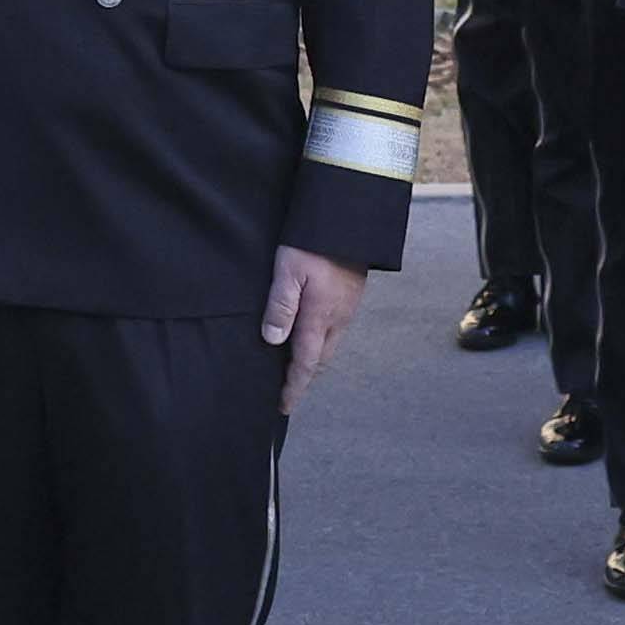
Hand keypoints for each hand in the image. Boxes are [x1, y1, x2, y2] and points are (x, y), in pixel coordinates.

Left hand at [262, 243, 367, 400]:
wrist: (349, 218)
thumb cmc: (313, 242)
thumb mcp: (287, 272)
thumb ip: (280, 307)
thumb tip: (272, 340)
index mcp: (320, 318)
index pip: (305, 364)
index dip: (293, 387)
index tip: (284, 405)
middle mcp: (338, 319)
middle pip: (320, 360)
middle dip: (304, 379)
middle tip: (288, 392)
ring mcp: (347, 308)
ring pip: (330, 346)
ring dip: (313, 361)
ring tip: (297, 368)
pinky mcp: (352, 296)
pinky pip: (336, 330)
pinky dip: (322, 343)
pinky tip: (313, 336)